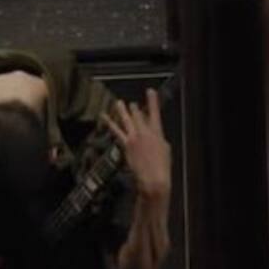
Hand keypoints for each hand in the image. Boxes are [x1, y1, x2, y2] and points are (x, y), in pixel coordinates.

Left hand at [103, 88, 171, 202]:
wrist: (153, 177)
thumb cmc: (162, 166)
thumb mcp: (165, 149)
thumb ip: (157, 139)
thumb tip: (151, 134)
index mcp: (157, 133)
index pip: (155, 113)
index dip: (152, 101)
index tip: (150, 91)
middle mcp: (145, 133)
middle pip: (138, 116)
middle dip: (134, 109)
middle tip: (130, 103)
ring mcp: (134, 138)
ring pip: (126, 120)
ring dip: (121, 111)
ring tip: (117, 103)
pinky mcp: (125, 144)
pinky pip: (116, 131)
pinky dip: (110, 123)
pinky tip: (104, 118)